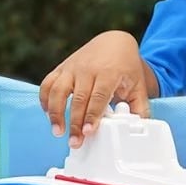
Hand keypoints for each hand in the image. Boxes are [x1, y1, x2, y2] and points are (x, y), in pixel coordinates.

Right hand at [38, 30, 155, 147]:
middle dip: (75, 122)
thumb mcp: (138, 85)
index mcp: (108, 72)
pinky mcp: (61, 68)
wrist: (114, 42)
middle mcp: (88, 69)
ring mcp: (72, 68)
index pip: (98, 96)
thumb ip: (140, 107)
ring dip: (55, 112)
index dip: (92, 115)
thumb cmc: (126, 66)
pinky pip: (47, 83)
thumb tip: (140, 128)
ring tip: (57, 132)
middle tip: (75, 142)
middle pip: (78, 98)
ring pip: (58, 90)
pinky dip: (45, 99)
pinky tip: (48, 114)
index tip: (88, 131)